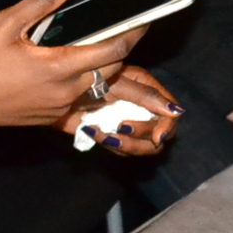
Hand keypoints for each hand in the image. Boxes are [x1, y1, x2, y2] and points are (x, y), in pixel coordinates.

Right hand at [0, 0, 149, 148]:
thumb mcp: (6, 23)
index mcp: (59, 66)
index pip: (112, 50)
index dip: (132, 34)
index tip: (144, 19)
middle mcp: (66, 91)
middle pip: (112, 70)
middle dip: (121, 51)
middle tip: (121, 31)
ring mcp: (61, 109)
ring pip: (99, 89)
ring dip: (106, 71)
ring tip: (101, 52)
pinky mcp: (53, 120)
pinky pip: (83, 106)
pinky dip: (89, 91)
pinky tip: (81, 80)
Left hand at [60, 63, 182, 155]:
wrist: (56, 93)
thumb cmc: (87, 82)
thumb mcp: (118, 84)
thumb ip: (147, 97)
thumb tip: (176, 111)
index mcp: (148, 89)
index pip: (172, 113)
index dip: (167, 127)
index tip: (156, 137)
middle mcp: (143, 108)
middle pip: (160, 134)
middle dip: (140, 137)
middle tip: (120, 129)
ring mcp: (130, 123)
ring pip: (144, 147)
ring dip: (124, 145)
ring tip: (104, 135)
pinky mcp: (116, 135)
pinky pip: (124, 150)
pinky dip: (111, 145)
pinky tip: (94, 133)